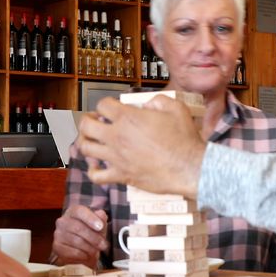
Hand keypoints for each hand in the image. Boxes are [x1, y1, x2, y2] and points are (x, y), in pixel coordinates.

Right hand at [52, 205, 108, 266]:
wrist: (81, 248)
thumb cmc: (90, 232)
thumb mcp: (99, 224)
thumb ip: (100, 218)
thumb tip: (100, 215)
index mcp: (73, 211)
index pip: (79, 211)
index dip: (90, 218)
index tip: (100, 227)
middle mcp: (62, 221)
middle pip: (78, 228)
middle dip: (94, 238)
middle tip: (104, 245)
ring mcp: (58, 234)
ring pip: (76, 241)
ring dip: (90, 248)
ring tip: (96, 251)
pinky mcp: (57, 246)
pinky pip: (72, 252)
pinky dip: (83, 255)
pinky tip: (86, 255)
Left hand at [76, 96, 205, 197]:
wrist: (189, 167)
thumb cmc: (184, 140)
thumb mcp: (175, 107)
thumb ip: (157, 101)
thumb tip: (146, 105)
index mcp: (128, 118)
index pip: (102, 105)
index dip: (105, 104)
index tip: (110, 109)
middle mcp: (117, 136)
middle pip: (86, 125)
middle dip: (88, 120)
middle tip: (95, 122)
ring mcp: (116, 157)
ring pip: (85, 148)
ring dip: (86, 142)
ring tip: (92, 141)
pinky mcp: (121, 175)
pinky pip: (96, 176)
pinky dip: (93, 170)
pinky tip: (98, 166)